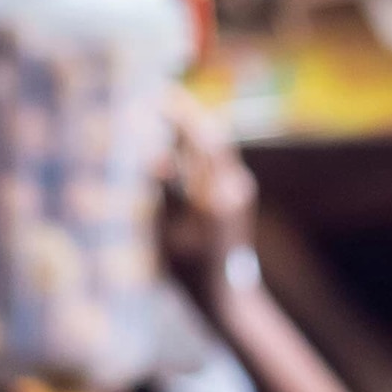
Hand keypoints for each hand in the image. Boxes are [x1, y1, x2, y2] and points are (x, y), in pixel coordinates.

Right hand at [154, 91, 259, 303]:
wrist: (225, 296)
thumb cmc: (188, 272)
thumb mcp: (165, 234)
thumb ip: (162, 195)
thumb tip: (154, 156)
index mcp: (215, 196)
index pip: (199, 141)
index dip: (178, 115)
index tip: (153, 96)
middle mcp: (232, 187)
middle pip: (211, 136)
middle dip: (184, 113)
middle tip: (157, 94)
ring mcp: (239, 189)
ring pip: (216, 146)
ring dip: (190, 126)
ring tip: (162, 110)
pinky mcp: (238, 193)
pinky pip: (216, 160)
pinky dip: (195, 145)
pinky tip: (175, 140)